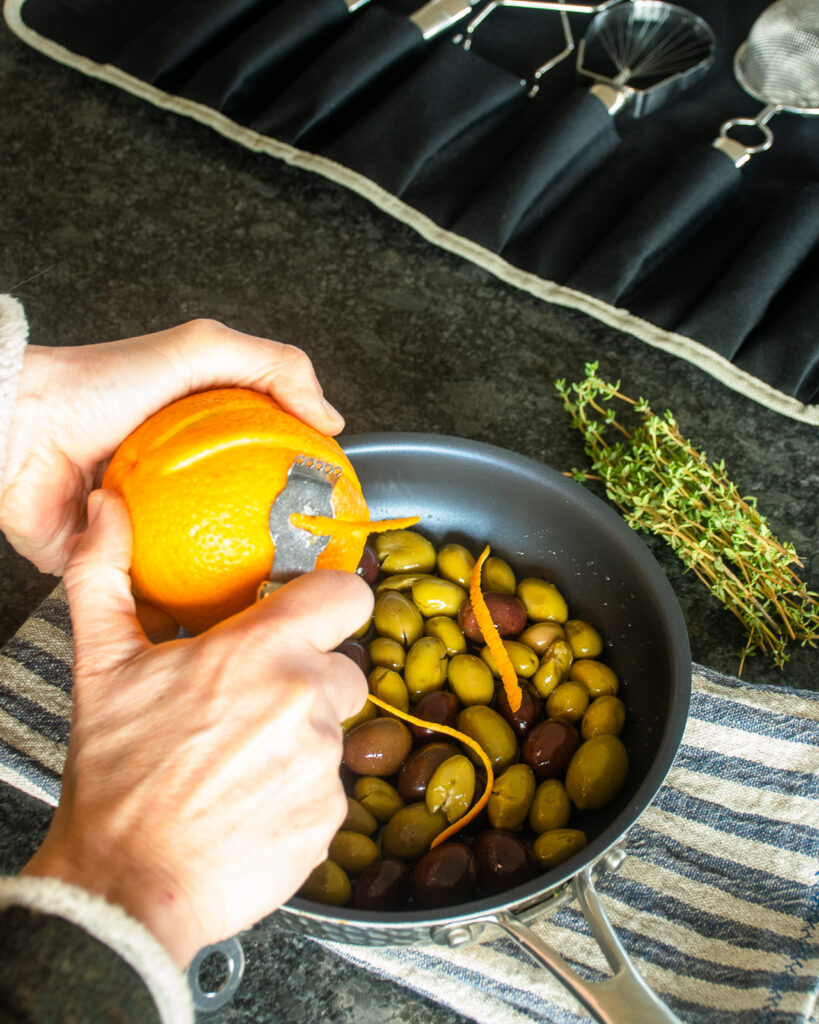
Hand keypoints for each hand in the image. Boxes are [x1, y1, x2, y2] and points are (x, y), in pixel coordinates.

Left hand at [0, 319, 343, 576]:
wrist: (20, 432)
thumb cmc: (100, 385)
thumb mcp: (198, 349)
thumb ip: (272, 365)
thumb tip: (329, 420)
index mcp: (205, 442)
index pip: (270, 464)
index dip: (304, 485)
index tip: (331, 511)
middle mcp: (184, 489)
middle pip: (248, 522)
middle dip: (280, 549)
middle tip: (312, 573)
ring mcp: (154, 533)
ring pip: (212, 567)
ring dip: (241, 586)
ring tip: (278, 607)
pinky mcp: (120, 569)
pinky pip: (162, 597)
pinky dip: (187, 609)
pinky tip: (223, 621)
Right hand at [22, 489, 371, 967]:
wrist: (126, 883)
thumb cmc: (117, 777)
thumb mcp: (102, 664)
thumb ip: (106, 575)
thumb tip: (106, 511)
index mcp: (259, 651)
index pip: (347, 594)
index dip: (334, 601)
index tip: (314, 613)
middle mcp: (304, 698)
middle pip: (344, 666)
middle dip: (311, 678)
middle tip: (254, 703)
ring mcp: (323, 761)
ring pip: (335, 729)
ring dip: (302, 736)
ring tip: (242, 759)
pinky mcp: (331, 815)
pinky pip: (331, 786)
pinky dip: (302, 789)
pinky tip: (253, 799)